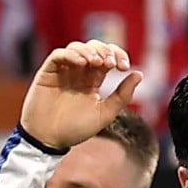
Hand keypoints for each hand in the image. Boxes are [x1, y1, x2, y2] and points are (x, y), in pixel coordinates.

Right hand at [20, 41, 141, 149]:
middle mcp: (77, 72)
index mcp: (92, 80)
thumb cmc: (74, 130)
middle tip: (110, 63)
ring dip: (89, 50)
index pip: (107, 57)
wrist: (49, 140)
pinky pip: (59, 55)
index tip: (124, 66)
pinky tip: (81, 63)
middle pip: (94, 47)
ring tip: (95, 62)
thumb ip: (122, 95)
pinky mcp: (47, 72)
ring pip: (77, 47)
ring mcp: (62, 71)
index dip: (118, 55)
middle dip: (105, 50)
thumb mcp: (104, 114)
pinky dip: (71, 54)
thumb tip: (139, 74)